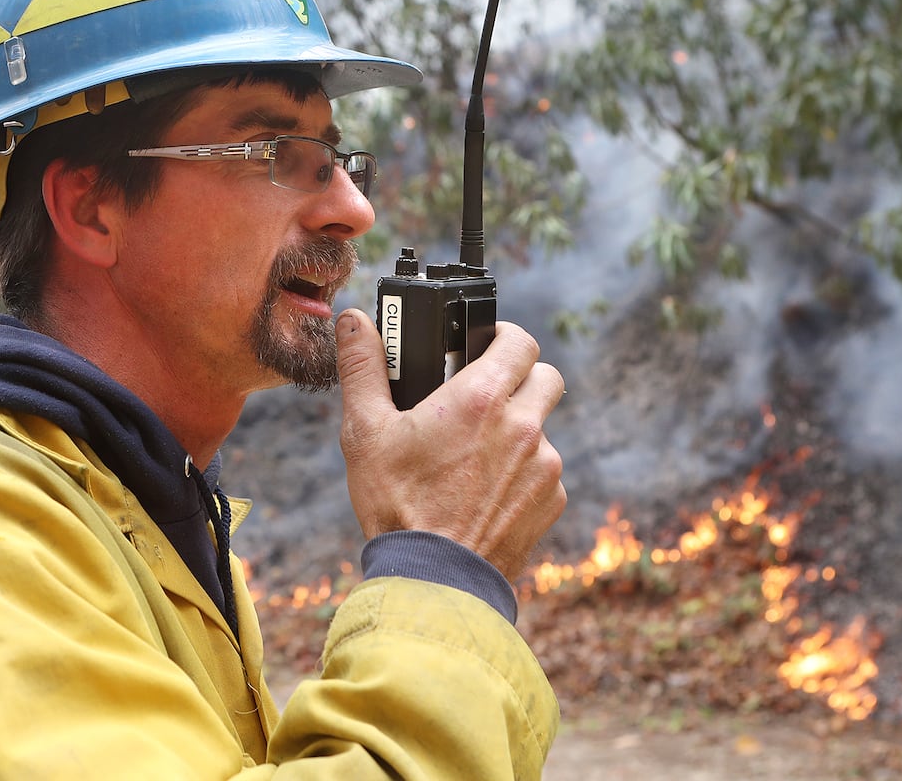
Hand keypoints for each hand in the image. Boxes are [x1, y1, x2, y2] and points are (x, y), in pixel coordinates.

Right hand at [335, 308, 566, 581]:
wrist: (432, 581)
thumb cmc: (396, 505)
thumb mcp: (365, 431)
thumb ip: (362, 367)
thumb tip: (352, 320)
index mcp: (481, 399)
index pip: (520, 340)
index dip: (504, 336)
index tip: (486, 345)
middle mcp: (523, 426)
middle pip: (545, 376)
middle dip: (521, 376)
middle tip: (486, 392)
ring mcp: (544, 466)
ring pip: (543, 426)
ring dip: (519, 428)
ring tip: (476, 452)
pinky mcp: (550, 502)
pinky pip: (545, 471)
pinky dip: (523, 472)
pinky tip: (486, 490)